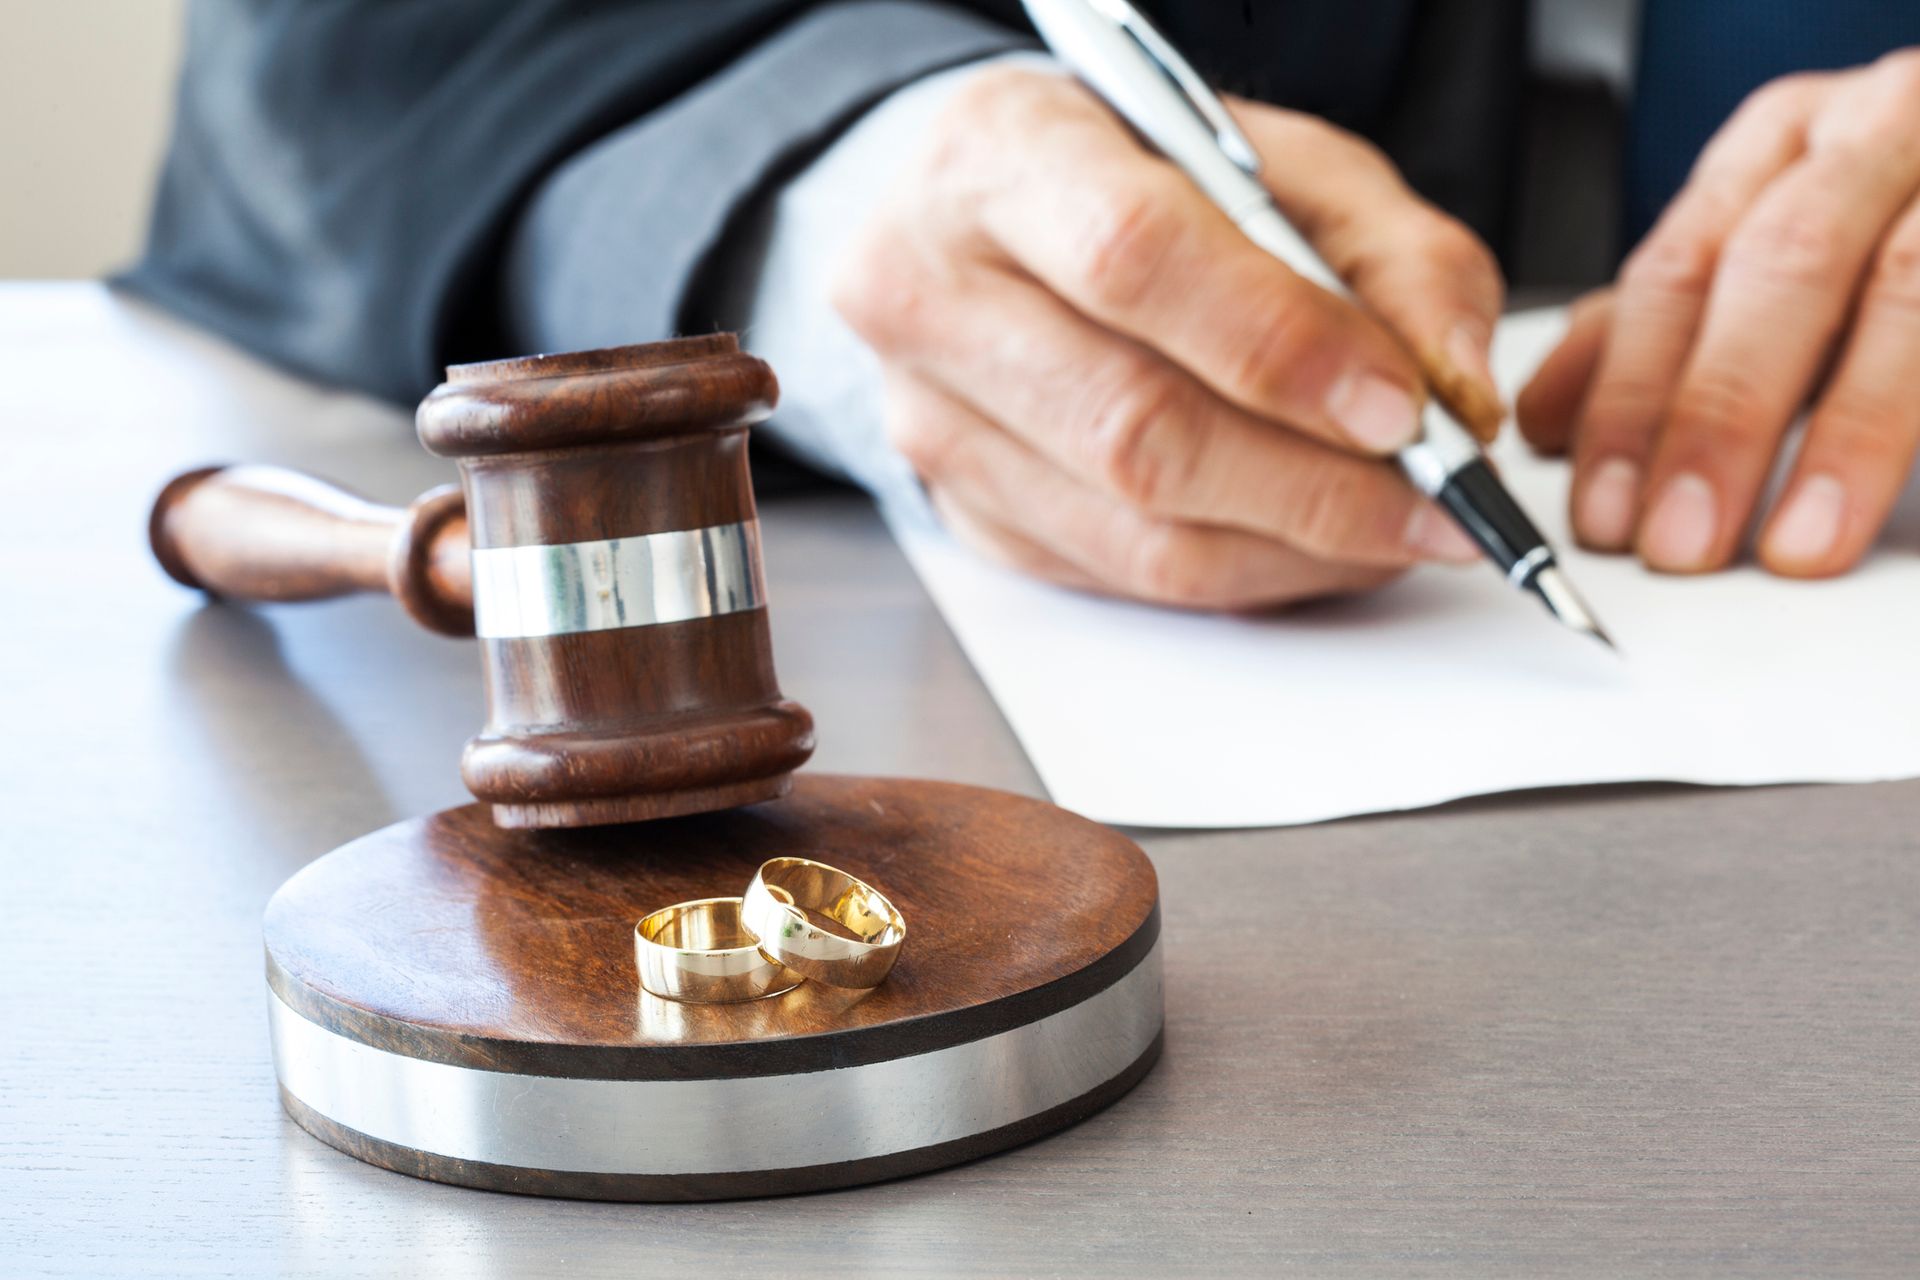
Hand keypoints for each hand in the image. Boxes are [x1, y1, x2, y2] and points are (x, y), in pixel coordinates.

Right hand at [832, 66, 1503, 609]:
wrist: (988, 224)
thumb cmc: (1134, 179)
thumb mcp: (1279, 161)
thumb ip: (1388, 252)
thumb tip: (1453, 389)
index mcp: (1001, 154)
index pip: (1135, 260)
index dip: (1281, 347)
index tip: (1401, 408)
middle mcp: (931, 290)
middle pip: (1132, 425)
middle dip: (1312, 484)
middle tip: (1435, 502)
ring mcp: (931, 418)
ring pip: (1132, 531)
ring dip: (1294, 548)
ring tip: (1397, 527)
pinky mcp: (961, 512)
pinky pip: (1123, 578)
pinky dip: (1244, 574)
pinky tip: (1310, 541)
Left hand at [1519, 51, 1919, 576]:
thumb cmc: (1883, 219)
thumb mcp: (1756, 256)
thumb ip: (1655, 329)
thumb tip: (1543, 422)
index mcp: (1776, 145)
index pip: (1675, 273)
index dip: (1631, 399)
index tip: (1604, 513)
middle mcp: (1871, 136)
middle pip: (1780, 271)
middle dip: (1719, 416)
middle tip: (1679, 538)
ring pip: (1904, 293)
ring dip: (1846, 434)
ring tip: (1799, 543)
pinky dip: (1919, 420)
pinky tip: (1886, 502)